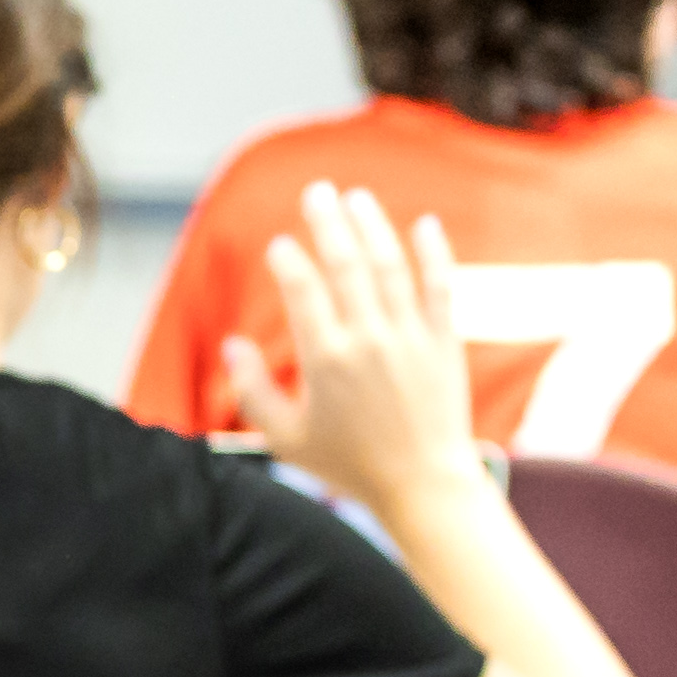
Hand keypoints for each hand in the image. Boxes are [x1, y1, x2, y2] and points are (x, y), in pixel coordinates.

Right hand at [220, 184, 482, 519]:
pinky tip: (424, 224)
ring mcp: (410, 338)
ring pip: (390, 267)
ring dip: (372, 226)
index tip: (280, 245)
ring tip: (356, 197)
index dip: (289, 262)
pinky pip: (440, 288)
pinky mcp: (443, 343)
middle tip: (316, 191)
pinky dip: (433, 254)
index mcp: (326, 361)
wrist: (424, 486)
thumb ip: (254, 391)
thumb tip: (233, 345)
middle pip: (346, 265)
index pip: (303, 292)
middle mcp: (369, 341)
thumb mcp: (286, 438)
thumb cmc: (350, 465)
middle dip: (328, 223)